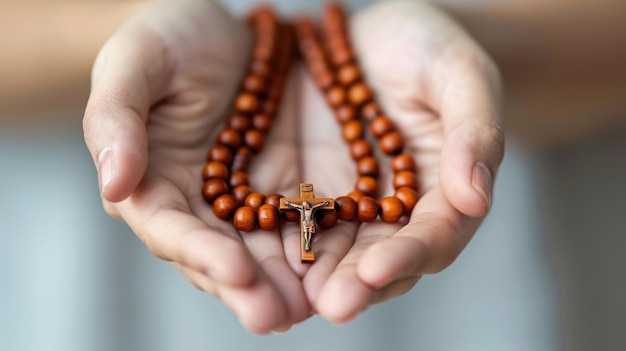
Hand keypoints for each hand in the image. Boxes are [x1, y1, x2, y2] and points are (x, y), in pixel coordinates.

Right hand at [83, 0, 312, 332]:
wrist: (221, 30)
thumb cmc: (169, 39)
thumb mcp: (136, 62)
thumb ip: (116, 119)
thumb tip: (113, 184)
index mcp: (148, 182)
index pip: (169, 228)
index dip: (200, 253)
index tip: (237, 271)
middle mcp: (192, 204)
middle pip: (215, 255)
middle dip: (245, 288)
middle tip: (276, 317)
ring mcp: (238, 201)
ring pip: (257, 252)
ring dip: (281, 284)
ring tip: (309, 308)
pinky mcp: (277, 190)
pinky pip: (293, 225)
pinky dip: (311, 250)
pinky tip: (332, 272)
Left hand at [301, 0, 503, 322]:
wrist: (372, 35)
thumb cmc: (426, 46)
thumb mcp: (458, 74)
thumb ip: (473, 132)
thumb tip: (475, 198)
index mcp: (444, 190)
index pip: (435, 233)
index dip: (409, 254)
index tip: (378, 269)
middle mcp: (397, 209)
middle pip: (383, 257)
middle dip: (359, 283)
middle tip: (334, 304)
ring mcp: (351, 203)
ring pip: (337, 252)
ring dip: (317, 278)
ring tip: (293, 301)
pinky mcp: (310, 192)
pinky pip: (296, 224)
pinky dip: (282, 246)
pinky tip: (262, 265)